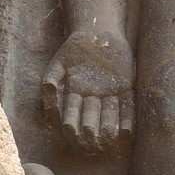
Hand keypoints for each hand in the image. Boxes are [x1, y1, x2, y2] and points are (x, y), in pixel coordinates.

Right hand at [42, 30, 133, 151]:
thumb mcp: (59, 64)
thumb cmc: (75, 48)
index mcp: (75, 95)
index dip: (71, 123)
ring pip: (109, 114)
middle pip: (91, 117)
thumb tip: (46, 93)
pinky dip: (127, 118)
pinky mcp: (126, 87)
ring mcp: (110, 93)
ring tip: (107, 139)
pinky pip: (128, 105)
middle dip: (90, 130)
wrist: (97, 30)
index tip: (69, 133)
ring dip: (109, 127)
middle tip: (90, 143)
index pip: (72, 113)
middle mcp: (93, 97)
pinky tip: (127, 130)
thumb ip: (51, 80)